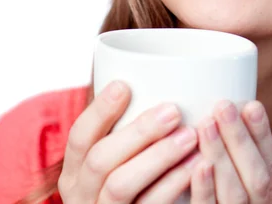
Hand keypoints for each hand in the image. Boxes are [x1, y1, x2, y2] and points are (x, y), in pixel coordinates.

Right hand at [57, 80, 201, 203]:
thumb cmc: (134, 183)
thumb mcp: (117, 160)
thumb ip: (126, 132)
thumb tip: (150, 78)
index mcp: (75, 171)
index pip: (79, 136)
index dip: (99, 110)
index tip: (125, 85)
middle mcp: (82, 195)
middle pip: (100, 160)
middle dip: (138, 132)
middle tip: (173, 111)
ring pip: (120, 185)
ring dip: (157, 157)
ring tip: (190, 135)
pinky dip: (172, 185)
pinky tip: (195, 165)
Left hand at [190, 100, 271, 202]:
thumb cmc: (212, 190)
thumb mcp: (230, 172)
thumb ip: (229, 146)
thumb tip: (221, 103)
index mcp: (264, 192)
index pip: (269, 161)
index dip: (262, 133)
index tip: (252, 105)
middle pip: (256, 175)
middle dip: (240, 138)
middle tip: (223, 106)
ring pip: (235, 192)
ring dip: (222, 155)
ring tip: (207, 124)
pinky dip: (205, 188)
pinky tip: (200, 165)